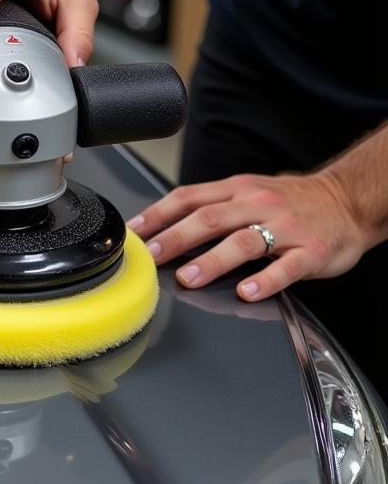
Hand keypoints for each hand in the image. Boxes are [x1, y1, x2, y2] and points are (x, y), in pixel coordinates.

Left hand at [129, 172, 374, 301]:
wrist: (349, 200)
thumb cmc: (290, 202)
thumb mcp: (247, 193)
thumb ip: (211, 206)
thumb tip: (163, 226)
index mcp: (237, 190)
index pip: (189, 198)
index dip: (158, 214)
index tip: (134, 233)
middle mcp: (257, 204)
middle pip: (210, 219)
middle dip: (176, 238)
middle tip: (152, 257)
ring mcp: (286, 227)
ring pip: (244, 242)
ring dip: (212, 261)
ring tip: (189, 277)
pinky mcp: (312, 250)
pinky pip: (286, 267)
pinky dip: (265, 280)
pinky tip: (247, 293)